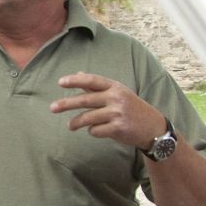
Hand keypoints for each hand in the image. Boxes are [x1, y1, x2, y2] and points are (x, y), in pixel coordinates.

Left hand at [51, 72, 165, 150]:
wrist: (153, 127)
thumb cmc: (131, 108)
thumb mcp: (118, 93)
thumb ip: (97, 86)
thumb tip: (77, 73)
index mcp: (115, 87)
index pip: (92, 80)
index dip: (75, 81)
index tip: (60, 82)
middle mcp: (116, 98)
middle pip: (85, 100)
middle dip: (66, 104)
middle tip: (52, 108)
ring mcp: (118, 113)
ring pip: (87, 118)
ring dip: (75, 123)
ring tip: (70, 126)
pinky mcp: (118, 128)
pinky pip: (95, 130)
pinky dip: (92, 131)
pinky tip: (97, 131)